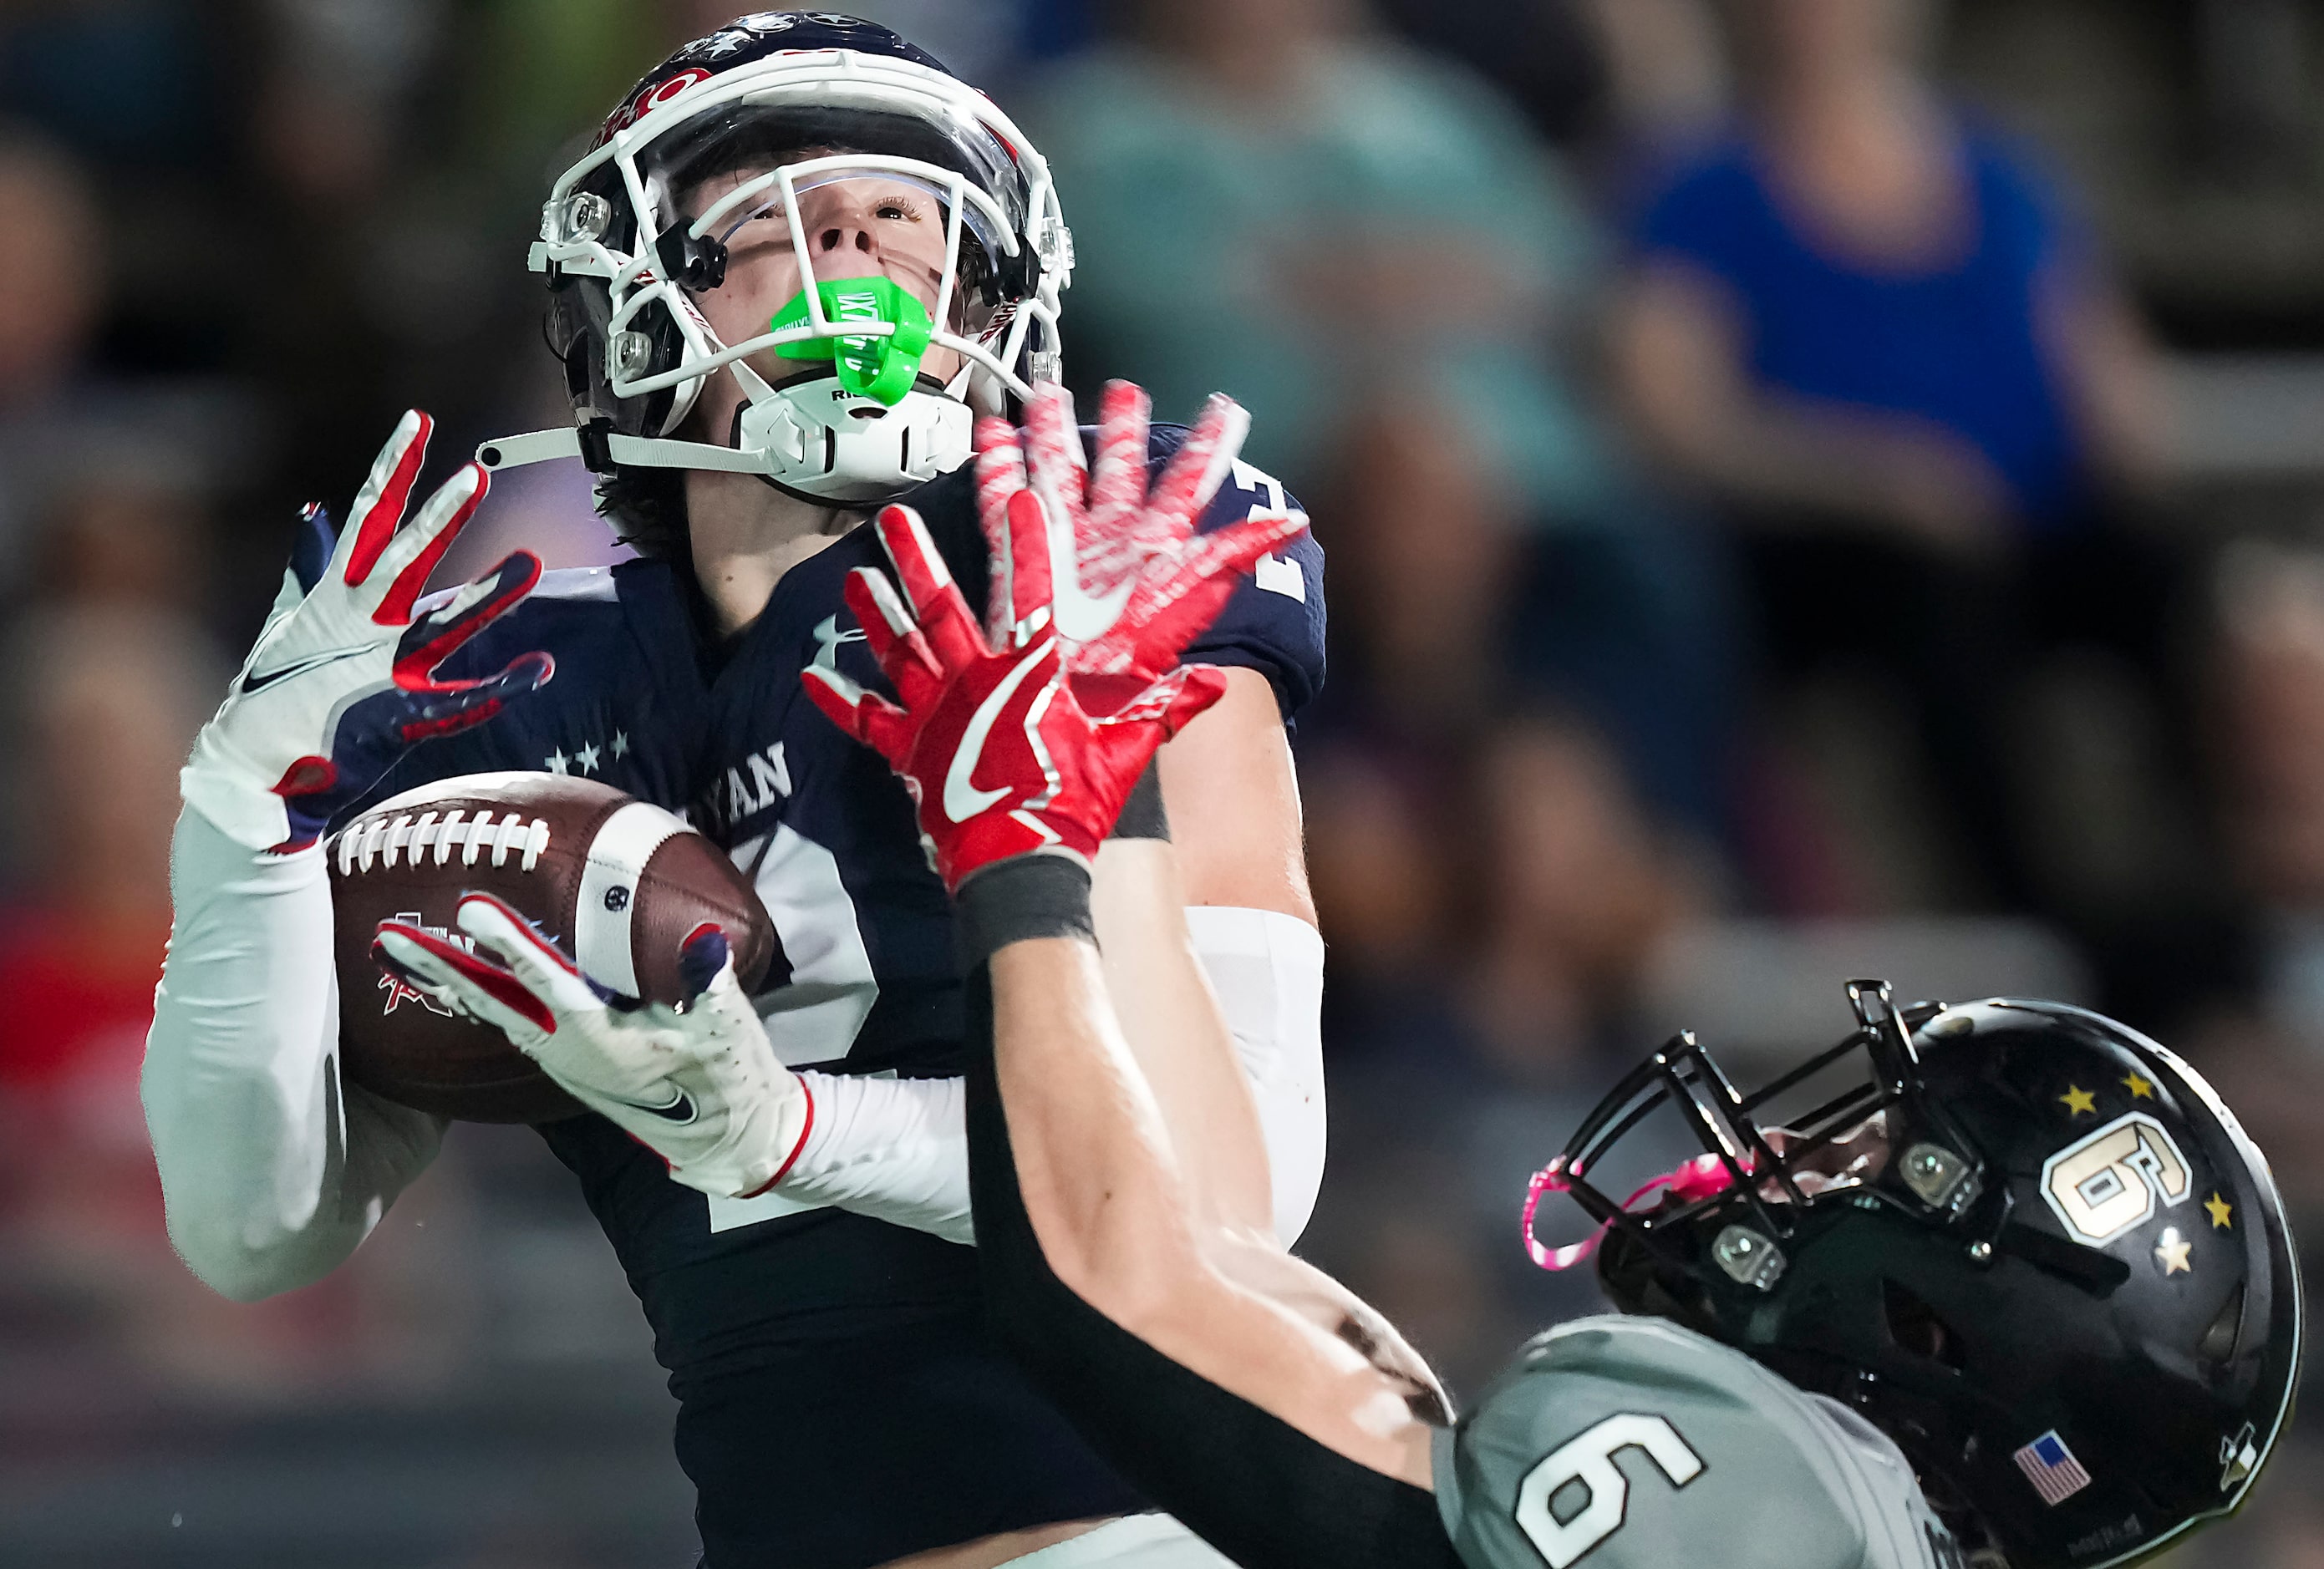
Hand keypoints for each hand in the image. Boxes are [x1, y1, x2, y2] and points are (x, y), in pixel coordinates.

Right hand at [183, 411, 552, 850]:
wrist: (256, 769)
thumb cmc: (275, 692)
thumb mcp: (291, 618)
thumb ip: (309, 564)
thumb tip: (312, 511)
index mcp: (337, 595)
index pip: (369, 515)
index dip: (394, 467)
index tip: (418, 421)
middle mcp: (362, 623)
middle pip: (407, 558)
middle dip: (440, 518)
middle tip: (475, 477)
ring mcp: (383, 667)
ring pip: (444, 622)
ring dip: (489, 594)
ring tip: (533, 561)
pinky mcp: (402, 713)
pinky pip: (462, 700)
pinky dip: (500, 685)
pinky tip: (539, 668)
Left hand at [373, 896, 812, 1199]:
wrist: (723, 1132)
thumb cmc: (727, 1073)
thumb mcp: (726, 1026)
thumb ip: (710, 983)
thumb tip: (704, 942)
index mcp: (601, 1040)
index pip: (548, 983)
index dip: (512, 945)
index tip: (474, 910)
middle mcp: (567, 1051)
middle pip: (493, 1002)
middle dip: (441, 968)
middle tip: (389, 937)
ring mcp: (560, 1059)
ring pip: (491, 1013)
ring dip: (446, 982)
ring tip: (401, 952)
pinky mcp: (563, 1060)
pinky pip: (506, 1021)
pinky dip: (473, 998)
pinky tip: (452, 980)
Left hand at [800, 503, 1232, 890]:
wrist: (1020, 863)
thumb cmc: (1074, 803)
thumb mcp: (1125, 753)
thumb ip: (1163, 710)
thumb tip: (1216, 684)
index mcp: (1027, 673)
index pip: (1031, 594)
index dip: (1027, 544)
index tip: (1019, 499)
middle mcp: (973, 680)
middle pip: (940, 609)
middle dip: (916, 561)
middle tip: (893, 521)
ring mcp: (934, 714)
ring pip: (898, 651)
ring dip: (875, 613)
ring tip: (857, 578)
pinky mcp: (908, 752)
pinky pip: (865, 721)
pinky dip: (837, 699)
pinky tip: (810, 676)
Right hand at [974, 380, 1305, 687]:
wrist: (1067, 714)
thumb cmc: (1126, 669)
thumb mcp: (1192, 598)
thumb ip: (1235, 555)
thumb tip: (1294, 522)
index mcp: (1157, 550)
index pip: (1191, 486)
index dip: (1209, 447)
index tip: (1227, 410)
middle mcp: (1112, 544)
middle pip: (1121, 471)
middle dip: (1124, 429)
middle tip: (1124, 391)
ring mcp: (1066, 549)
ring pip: (1060, 475)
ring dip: (1053, 433)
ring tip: (1047, 396)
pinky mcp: (1021, 562)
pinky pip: (1003, 505)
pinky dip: (997, 469)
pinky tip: (993, 435)